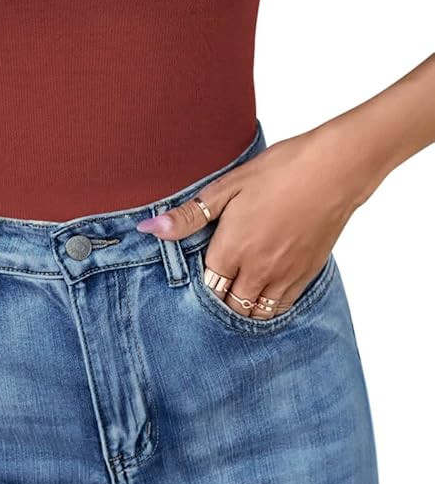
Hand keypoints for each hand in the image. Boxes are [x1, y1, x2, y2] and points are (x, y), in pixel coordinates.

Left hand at [135, 126, 363, 319]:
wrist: (334, 170)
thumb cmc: (279, 170)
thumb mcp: (228, 186)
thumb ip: (189, 215)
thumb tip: (149, 228)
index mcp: (233, 248)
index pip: (206, 286)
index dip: (198, 284)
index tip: (195, 275)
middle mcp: (258, 269)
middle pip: (229, 305)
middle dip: (218, 300)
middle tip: (212, 287)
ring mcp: (285, 275)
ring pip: (256, 313)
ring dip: (241, 307)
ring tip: (234, 292)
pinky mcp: (307, 275)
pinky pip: (282, 308)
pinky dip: (268, 307)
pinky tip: (262, 292)